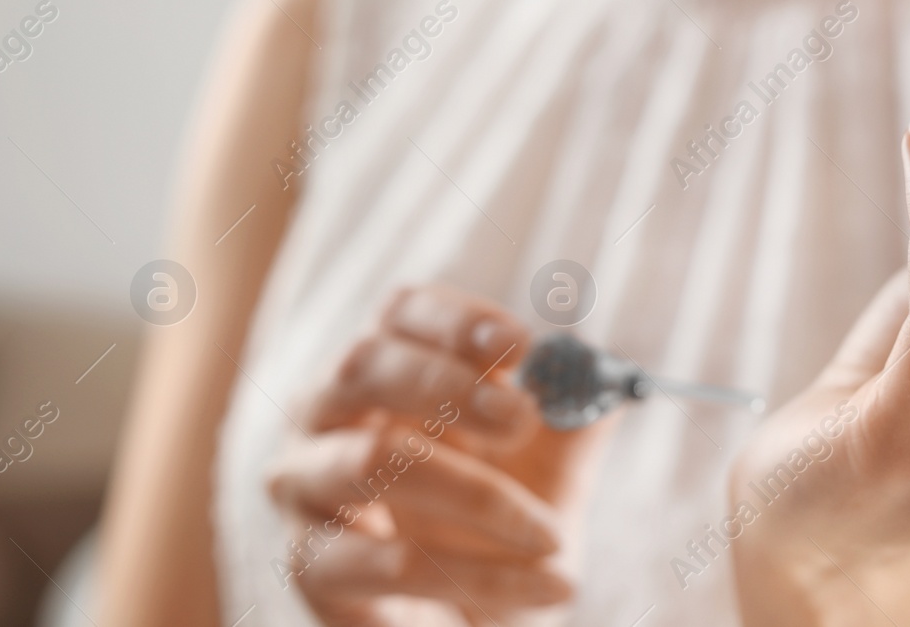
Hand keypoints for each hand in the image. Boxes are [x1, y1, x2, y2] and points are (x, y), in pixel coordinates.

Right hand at [266, 284, 609, 625]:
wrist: (471, 621)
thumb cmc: (501, 523)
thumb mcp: (552, 463)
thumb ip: (576, 415)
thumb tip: (602, 375)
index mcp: (389, 366)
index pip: (403, 313)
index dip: (458, 321)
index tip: (521, 343)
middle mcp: (329, 412)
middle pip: (365, 365)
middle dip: (449, 385)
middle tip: (523, 419)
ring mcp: (307, 487)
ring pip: (370, 461)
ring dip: (475, 494)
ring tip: (553, 535)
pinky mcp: (312, 567)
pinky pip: (390, 563)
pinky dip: (482, 577)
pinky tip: (548, 584)